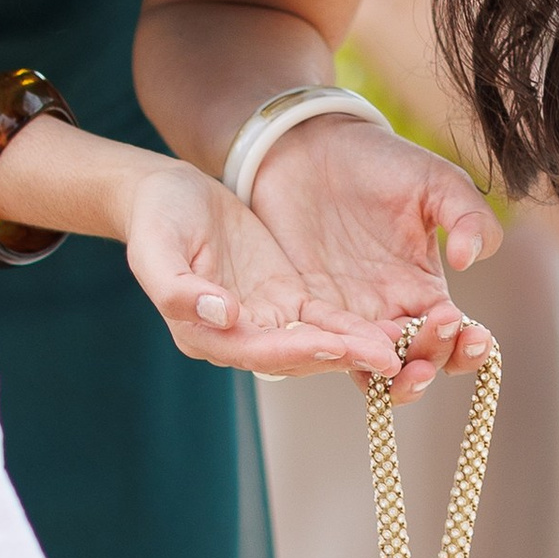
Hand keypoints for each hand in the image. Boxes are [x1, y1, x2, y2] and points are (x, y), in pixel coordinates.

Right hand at [118, 156, 412, 378]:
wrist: (167, 195)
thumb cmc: (156, 218)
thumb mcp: (155, 247)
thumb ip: (177, 287)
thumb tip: (221, 314)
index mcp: (203, 332)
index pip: (255, 349)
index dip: (296, 350)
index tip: (334, 346)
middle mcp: (239, 336)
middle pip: (295, 356)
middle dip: (342, 359)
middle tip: (390, 362)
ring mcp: (266, 320)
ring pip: (318, 342)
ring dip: (358, 349)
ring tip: (403, 352)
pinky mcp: (287, 300)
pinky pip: (326, 319)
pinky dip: (356, 327)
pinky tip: (394, 328)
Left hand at [240, 116, 497, 399]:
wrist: (308, 147)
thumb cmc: (378, 162)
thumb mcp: (435, 181)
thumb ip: (467, 216)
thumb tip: (469, 260)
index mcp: (425, 289)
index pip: (455, 337)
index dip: (468, 347)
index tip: (472, 332)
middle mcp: (390, 312)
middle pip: (416, 362)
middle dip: (429, 363)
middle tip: (429, 345)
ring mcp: (347, 317)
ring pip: (372, 371)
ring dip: (388, 380)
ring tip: (394, 367)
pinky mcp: (305, 313)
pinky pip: (322, 350)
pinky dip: (335, 359)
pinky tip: (342, 349)